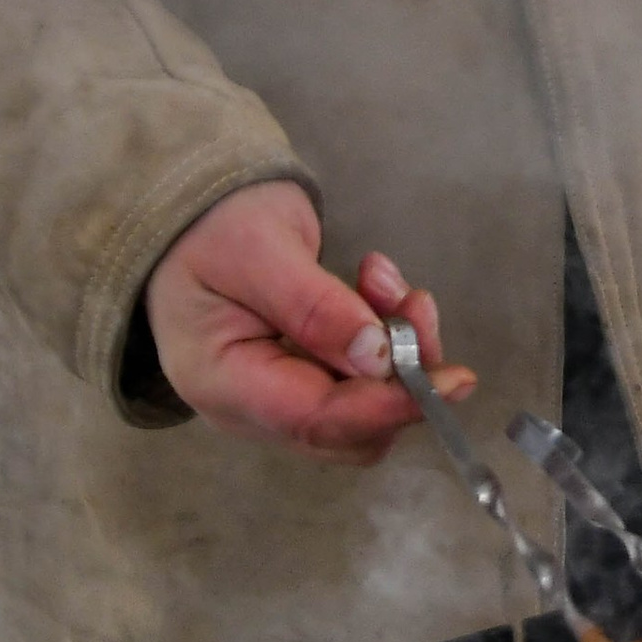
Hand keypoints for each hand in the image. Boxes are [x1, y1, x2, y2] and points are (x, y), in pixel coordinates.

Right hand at [145, 181, 475, 463]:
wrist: (190, 214)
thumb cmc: (208, 227)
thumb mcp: (257, 250)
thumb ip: (314, 306)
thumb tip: (378, 358)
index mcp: (222, 383)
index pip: (316, 421)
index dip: (389, 406)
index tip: (450, 379)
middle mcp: (252, 408)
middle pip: (351, 428)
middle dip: (401, 372)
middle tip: (414, 301)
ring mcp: (280, 397)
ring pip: (368, 404)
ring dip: (398, 345)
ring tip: (380, 275)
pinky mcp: (305, 377)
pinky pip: (364, 377)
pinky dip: (386, 334)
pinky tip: (373, 282)